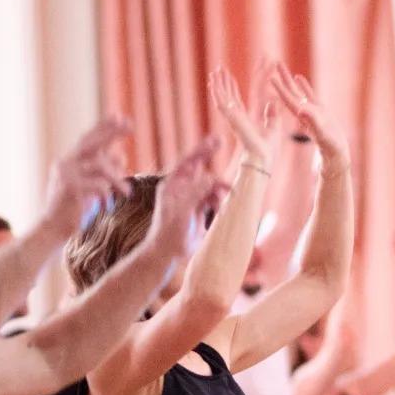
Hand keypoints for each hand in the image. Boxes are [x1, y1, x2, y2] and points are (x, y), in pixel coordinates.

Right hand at [41, 116, 132, 236]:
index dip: (104, 127)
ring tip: (127, 194)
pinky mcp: (70, 189)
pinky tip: (108, 204)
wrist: (53, 229)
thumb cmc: (73, 209)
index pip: (88, 138)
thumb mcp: (91, 186)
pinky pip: (98, 184)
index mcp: (69, 160)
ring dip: (117, 178)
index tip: (120, 116)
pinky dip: (108, 193)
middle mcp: (65, 163)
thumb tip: (121, 154)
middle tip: (130, 126)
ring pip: (99, 164)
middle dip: (111, 133)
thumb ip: (104, 171)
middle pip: (91, 142)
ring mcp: (66, 174)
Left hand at [146, 137, 222, 264]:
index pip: (188, 162)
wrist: (169, 254)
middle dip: (211, 158)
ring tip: (226, 194)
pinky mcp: (199, 211)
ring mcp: (191, 199)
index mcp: (172, 185)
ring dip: (218, 188)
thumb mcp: (182, 209)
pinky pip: (213, 199)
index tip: (215, 140)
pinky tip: (219, 209)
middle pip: (199, 168)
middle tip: (221, 143)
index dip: (202, 150)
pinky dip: (219, 201)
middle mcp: (182, 189)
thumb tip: (213, 177)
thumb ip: (197, 191)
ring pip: (209, 185)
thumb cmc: (169, 232)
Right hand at [210, 64, 277, 167]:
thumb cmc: (267, 148)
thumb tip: (274, 102)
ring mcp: (233, 118)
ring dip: (218, 84)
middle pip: (227, 96)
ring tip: (215, 72)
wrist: (263, 158)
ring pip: (222, 98)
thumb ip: (272, 115)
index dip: (231, 87)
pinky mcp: (232, 119)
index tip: (229, 76)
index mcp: (244, 119)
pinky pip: (222, 103)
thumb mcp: (273, 127)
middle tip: (218, 69)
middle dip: (222, 82)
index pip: (235, 99)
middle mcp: (236, 117)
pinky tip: (213, 83)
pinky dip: (217, 93)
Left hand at [271, 67, 348, 171]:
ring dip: (288, 79)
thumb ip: (312, 121)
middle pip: (290, 92)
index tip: (270, 76)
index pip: (288, 100)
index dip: (280, 88)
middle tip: (274, 62)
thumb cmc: (330, 147)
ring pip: (297, 91)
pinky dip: (303, 86)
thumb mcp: (322, 134)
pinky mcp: (320, 111)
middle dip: (282, 78)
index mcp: (302, 117)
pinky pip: (309, 95)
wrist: (336, 154)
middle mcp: (304, 113)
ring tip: (280, 66)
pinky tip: (299, 77)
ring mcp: (311, 111)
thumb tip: (301, 109)